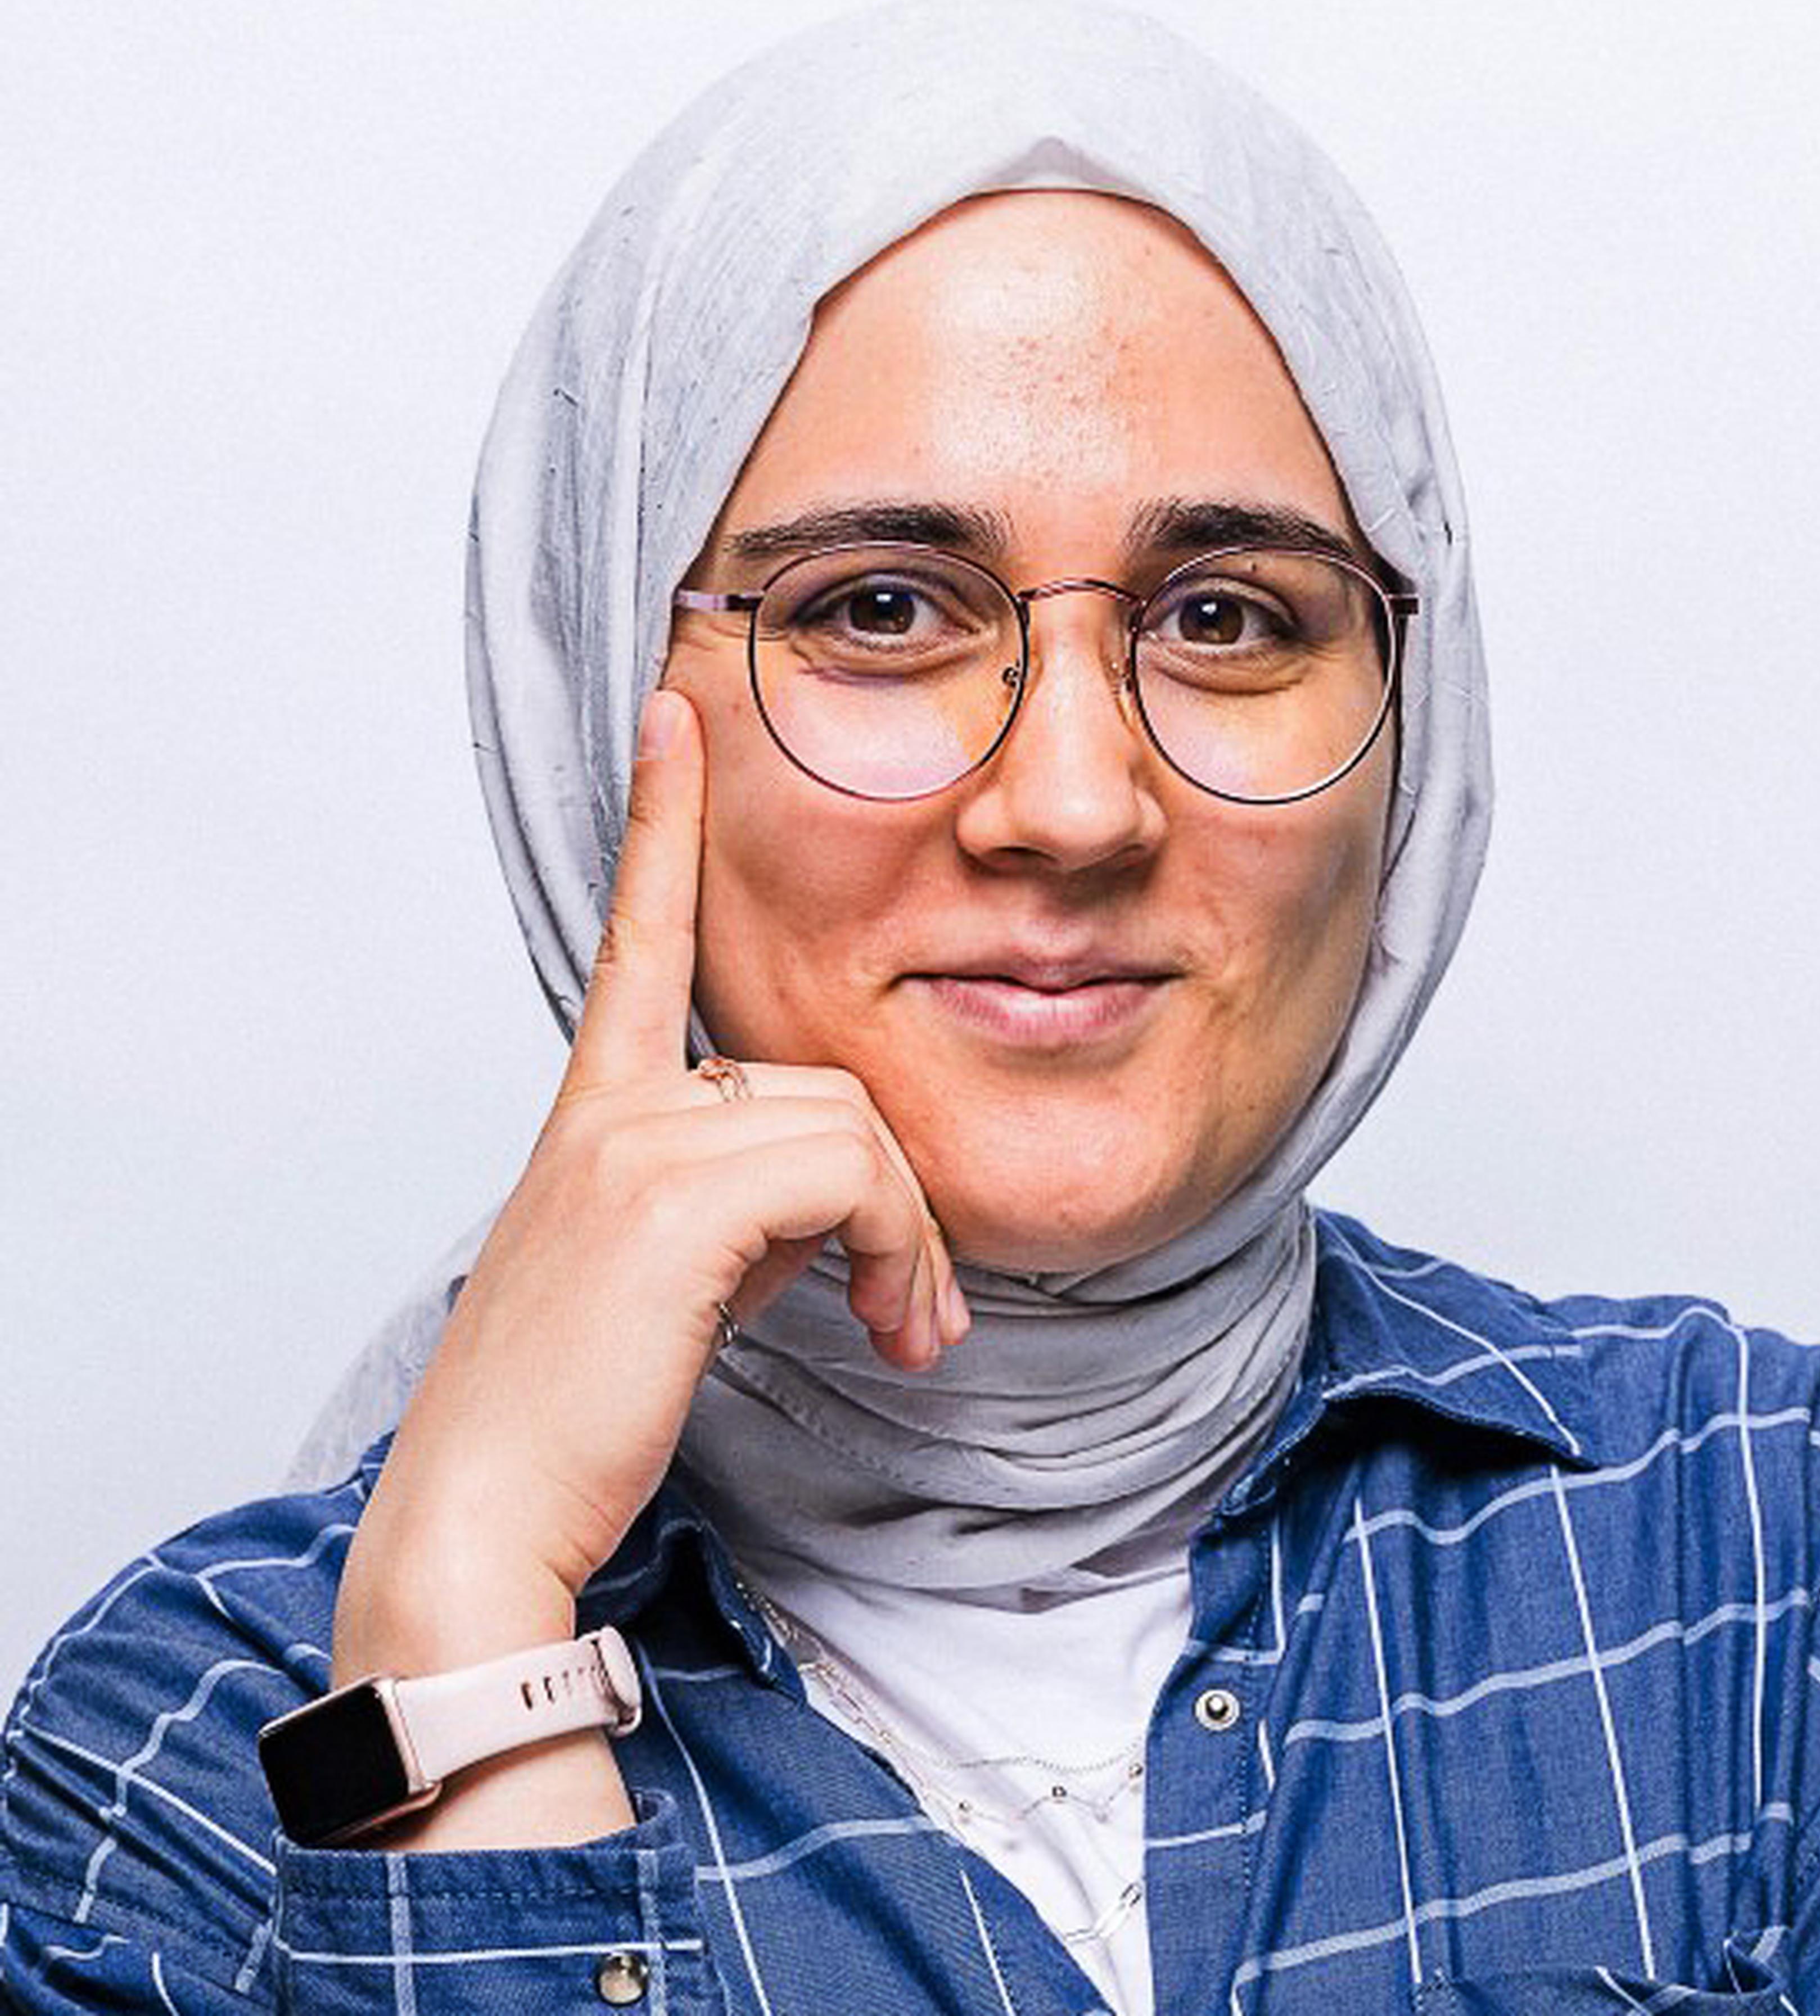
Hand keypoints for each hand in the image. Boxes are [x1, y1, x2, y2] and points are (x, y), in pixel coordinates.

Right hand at [327, 685, 964, 1841]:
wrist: (483, 1525)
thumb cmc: (577, 1409)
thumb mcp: (665, 1280)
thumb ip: (738, 1205)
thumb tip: (833, 1206)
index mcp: (598, 1113)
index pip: (637, 939)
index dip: (659, 820)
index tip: (672, 714)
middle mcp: (612, 1106)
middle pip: (825, 1084)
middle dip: (895, 1199)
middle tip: (916, 1311)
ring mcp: (637, 1142)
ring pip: (853, 1127)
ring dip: (911, 1239)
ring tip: (910, 1334)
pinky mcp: (675, 1194)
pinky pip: (852, 1173)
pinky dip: (899, 1250)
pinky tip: (890, 1332)